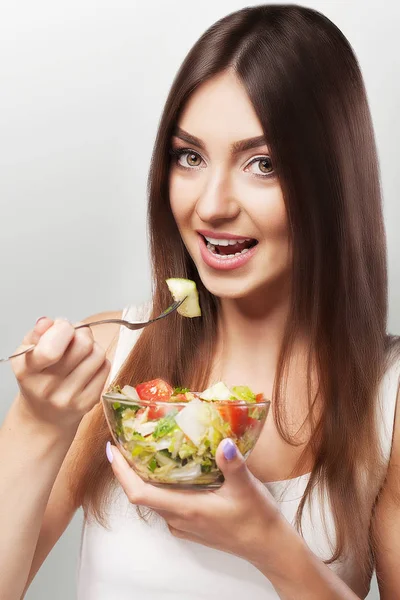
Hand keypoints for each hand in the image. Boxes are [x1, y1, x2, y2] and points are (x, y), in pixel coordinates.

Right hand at [11, 316, 110, 430]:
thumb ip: (37, 334)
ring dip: (92, 346)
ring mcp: (70, 398)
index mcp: (28, 371)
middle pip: (83, 344)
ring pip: (98, 354)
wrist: (44, 416)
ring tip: (80, 352)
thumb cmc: (37, 378)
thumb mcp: (27, 353)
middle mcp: (47, 388)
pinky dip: (99, 361)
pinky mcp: (88, 402)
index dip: (63, 329)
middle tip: (75, 337)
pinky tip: (86, 366)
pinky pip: (106, 367)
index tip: (62, 327)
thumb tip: (48, 322)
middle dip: (82, 333)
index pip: (51, 349)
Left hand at [107, 438, 282, 564]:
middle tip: (127, 440)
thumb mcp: (246, 489)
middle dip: (129, 469)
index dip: (121, 473)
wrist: (268, 547)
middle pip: (142, 494)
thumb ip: (232, 465)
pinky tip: (171, 469)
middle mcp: (179, 519)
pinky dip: (160, 486)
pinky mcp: (191, 525)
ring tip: (145, 449)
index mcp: (186, 509)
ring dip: (144, 476)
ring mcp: (183, 524)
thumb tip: (224, 443)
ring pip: (154, 499)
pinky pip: (166, 504)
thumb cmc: (256, 520)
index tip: (113, 450)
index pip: (140, 493)